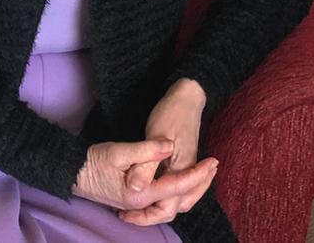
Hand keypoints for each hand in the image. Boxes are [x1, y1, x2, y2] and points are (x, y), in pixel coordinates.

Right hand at [72, 139, 217, 216]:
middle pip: (178, 203)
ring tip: (202, 173)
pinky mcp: (134, 199)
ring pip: (170, 204)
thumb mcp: (119, 150)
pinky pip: (161, 201)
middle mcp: (140, 203)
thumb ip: (146, 152)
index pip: (177, 186)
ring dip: (188, 190)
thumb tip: (167, 147)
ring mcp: (136, 204)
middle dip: (198, 185)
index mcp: (140, 194)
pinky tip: (180, 180)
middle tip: (213, 166)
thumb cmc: (94, 159)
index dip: (197, 174)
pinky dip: (175, 192)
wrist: (73, 170)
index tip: (212, 161)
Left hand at [119, 78, 214, 225]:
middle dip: (153, 216)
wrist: (188, 97)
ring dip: (160, 207)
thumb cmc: (172, 113)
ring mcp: (187, 169)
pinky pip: (178, 189)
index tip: (124, 214)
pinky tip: (149, 192)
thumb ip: (147, 164)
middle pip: (176, 207)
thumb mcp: (156, 135)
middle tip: (127, 216)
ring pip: (179, 200)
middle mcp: (187, 174)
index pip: (168, 206)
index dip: (146, 215)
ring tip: (135, 210)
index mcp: (181, 171)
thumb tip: (135, 188)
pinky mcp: (183, 163)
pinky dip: (165, 196)